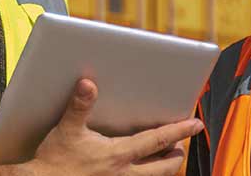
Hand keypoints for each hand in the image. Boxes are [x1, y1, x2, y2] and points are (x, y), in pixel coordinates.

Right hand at [18, 79, 202, 175]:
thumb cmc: (54, 160)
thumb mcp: (67, 129)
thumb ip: (79, 106)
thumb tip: (88, 83)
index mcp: (118, 155)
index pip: (157, 141)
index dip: (179, 131)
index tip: (196, 124)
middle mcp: (124, 174)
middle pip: (165, 167)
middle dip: (177, 154)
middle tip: (181, 144)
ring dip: (163, 167)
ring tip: (165, 157)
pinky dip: (145, 174)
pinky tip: (138, 168)